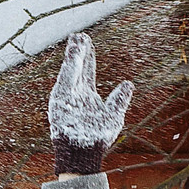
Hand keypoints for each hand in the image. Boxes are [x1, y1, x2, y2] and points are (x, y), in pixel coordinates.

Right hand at [46, 33, 130, 174]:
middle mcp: (76, 93)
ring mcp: (67, 96)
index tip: (86, 39)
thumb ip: (119, 98)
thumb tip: (128, 83)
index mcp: (86, 94)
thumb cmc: (98, 138)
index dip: (87, 54)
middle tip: (79, 34)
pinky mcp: (60, 101)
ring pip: (70, 70)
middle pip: (77, 66)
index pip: (87, 69)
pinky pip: (65, 80)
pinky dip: (69, 67)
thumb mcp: (113, 116)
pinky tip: (73, 54)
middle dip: (78, 50)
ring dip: (73, 55)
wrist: (84, 153)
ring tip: (76, 40)